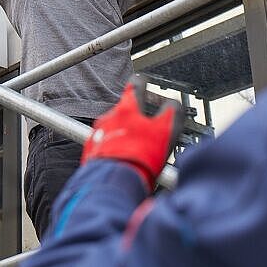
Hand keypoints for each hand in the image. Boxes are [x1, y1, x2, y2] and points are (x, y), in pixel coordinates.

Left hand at [81, 76, 182, 190]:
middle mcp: (108, 118)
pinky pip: (104, 147)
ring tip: (137, 152)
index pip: (135, 86)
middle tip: (146, 130)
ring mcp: (97, 135)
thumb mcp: (167, 131)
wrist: (114, 184)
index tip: (145, 82)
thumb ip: (172, 113)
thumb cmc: (140, 157)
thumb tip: (175, 105)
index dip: (142, 83)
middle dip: (134, 118)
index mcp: (127, 108)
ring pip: (113, 129)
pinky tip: (125, 162)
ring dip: (124, 136)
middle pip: (123, 110)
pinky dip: (114, 151)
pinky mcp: (91, 153)